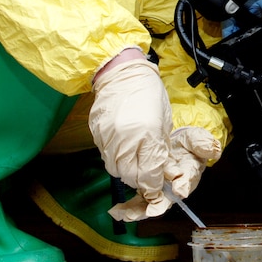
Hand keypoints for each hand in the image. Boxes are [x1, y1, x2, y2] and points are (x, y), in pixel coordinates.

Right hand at [89, 57, 171, 219]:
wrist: (122, 74)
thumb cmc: (148, 93)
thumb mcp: (164, 122)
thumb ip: (162, 150)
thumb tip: (165, 174)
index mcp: (147, 135)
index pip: (149, 175)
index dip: (154, 186)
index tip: (157, 188)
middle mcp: (125, 140)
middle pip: (130, 177)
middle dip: (141, 180)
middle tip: (148, 174)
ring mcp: (108, 138)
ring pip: (116, 170)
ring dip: (128, 171)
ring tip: (136, 161)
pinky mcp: (96, 135)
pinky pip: (106, 157)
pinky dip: (116, 159)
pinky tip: (124, 149)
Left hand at [109, 127, 221, 220]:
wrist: (178, 144)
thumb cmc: (189, 144)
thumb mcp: (198, 140)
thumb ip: (204, 145)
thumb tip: (214, 151)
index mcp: (188, 175)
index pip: (186, 182)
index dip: (183, 186)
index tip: (178, 189)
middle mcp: (174, 187)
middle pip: (165, 200)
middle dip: (152, 207)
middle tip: (142, 212)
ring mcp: (161, 190)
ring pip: (150, 203)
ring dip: (136, 210)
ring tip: (121, 214)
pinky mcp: (149, 188)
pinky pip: (139, 200)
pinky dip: (128, 207)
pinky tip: (117, 211)